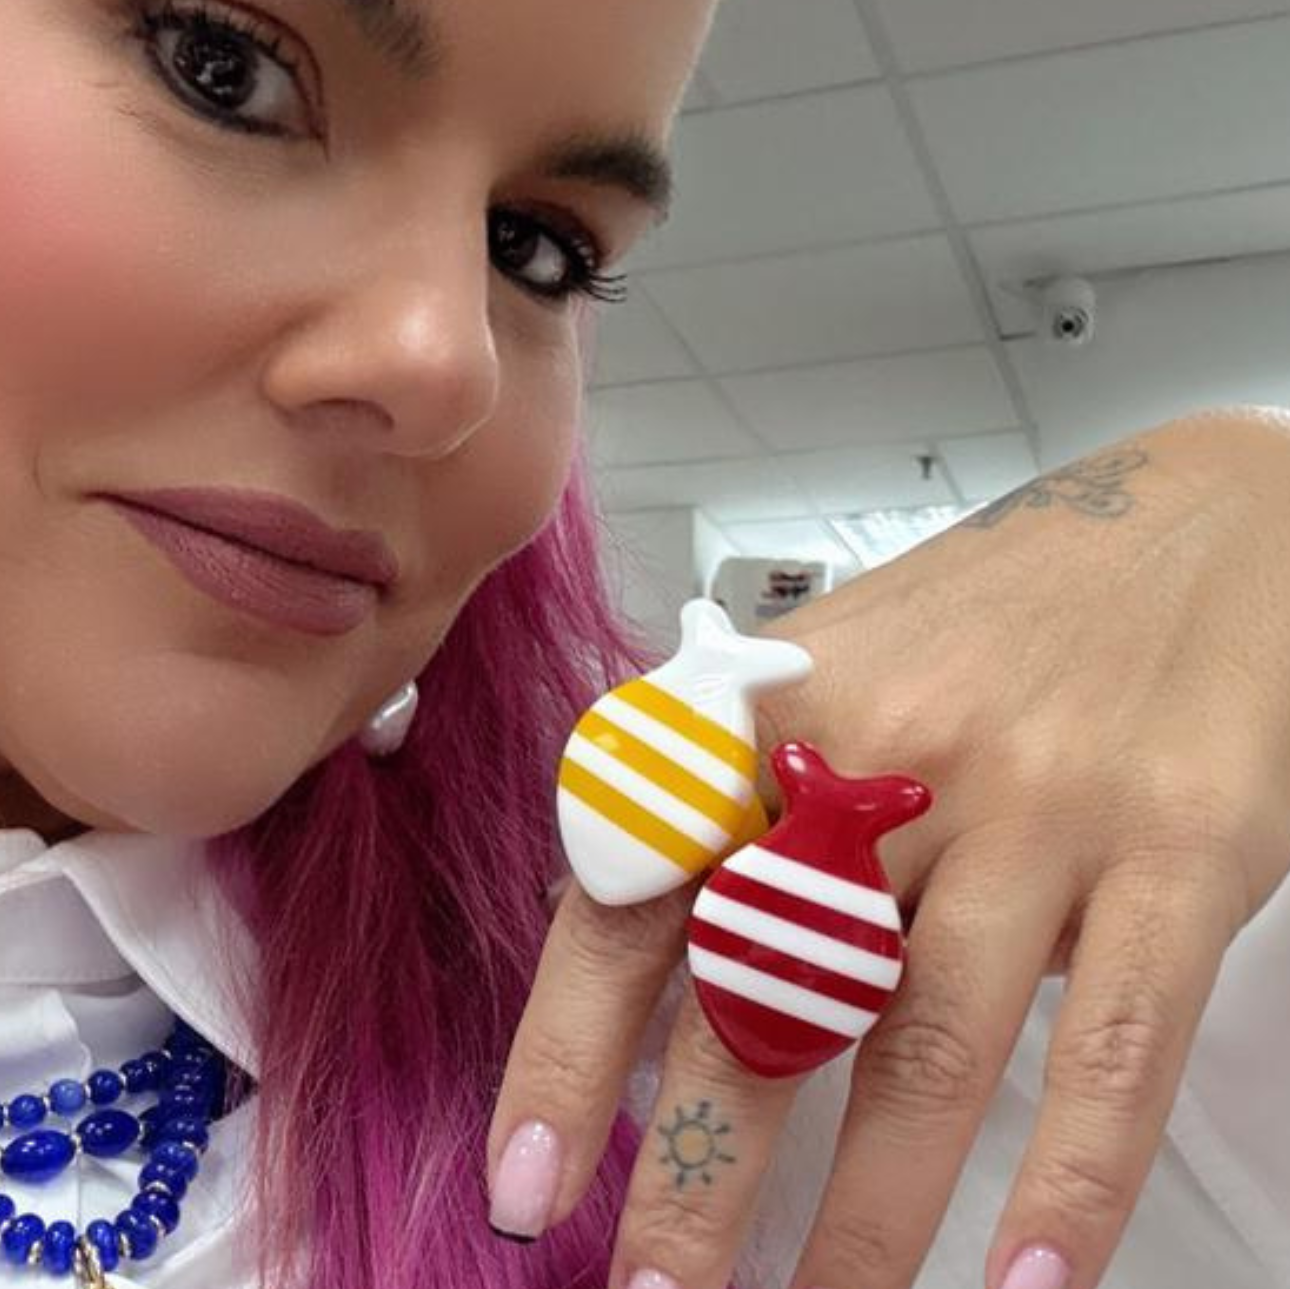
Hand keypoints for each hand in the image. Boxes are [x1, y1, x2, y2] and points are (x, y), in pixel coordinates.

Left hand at [487, 406, 1289, 1288]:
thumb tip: (632, 942)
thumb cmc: (994, 612)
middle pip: (767, 990)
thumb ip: (745, 791)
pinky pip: (1112, 1044)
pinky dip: (1069, 1178)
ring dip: (866, 1218)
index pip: (639, 891)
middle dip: (703, 1168)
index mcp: (779, 709)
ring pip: (926, 1044)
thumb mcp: (839, 664)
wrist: (1206, 523)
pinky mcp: (1178, 850)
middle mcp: (888, 757)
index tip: (530, 1183)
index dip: (573, 1046)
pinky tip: (1029, 1285)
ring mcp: (1036, 806)